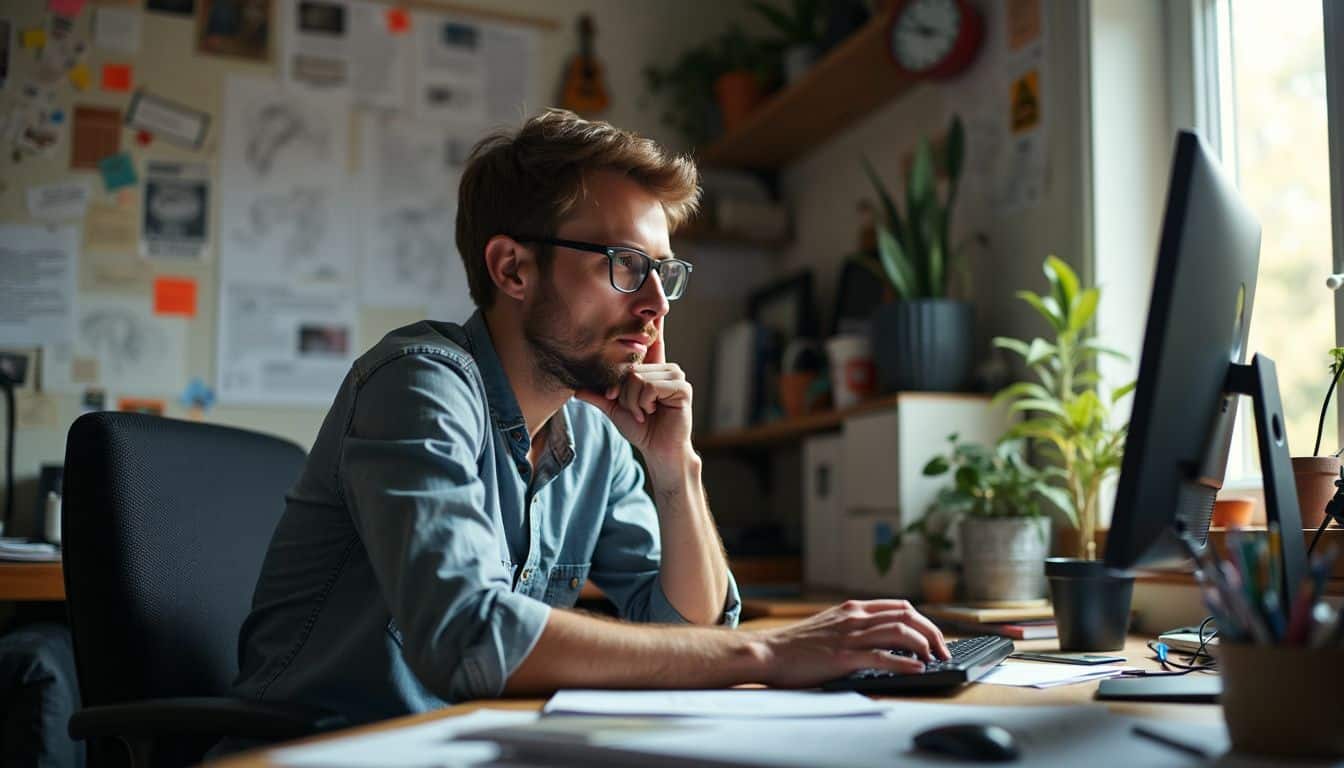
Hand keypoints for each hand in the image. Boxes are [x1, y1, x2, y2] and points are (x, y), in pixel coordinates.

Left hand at [575, 317, 692, 469]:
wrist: (657, 450)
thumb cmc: (640, 428)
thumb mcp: (614, 408)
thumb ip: (598, 394)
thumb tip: (575, 387)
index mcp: (651, 368)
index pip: (652, 339)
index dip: (653, 320)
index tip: (655, 297)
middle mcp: (665, 367)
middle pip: (630, 368)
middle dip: (624, 394)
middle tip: (635, 410)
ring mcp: (675, 375)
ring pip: (638, 378)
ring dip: (633, 401)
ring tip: (644, 412)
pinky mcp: (681, 387)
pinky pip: (649, 386)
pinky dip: (643, 403)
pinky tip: (652, 413)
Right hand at [752, 599, 949, 687]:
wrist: (769, 652)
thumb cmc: (797, 644)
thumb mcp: (830, 625)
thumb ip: (854, 625)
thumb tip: (880, 636)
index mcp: (853, 608)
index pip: (900, 606)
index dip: (923, 621)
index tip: (934, 636)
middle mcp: (855, 617)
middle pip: (907, 615)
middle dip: (932, 632)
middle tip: (943, 650)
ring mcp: (850, 636)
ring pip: (900, 632)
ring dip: (924, 645)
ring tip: (935, 660)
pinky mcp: (844, 657)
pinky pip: (882, 657)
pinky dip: (904, 663)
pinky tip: (918, 669)